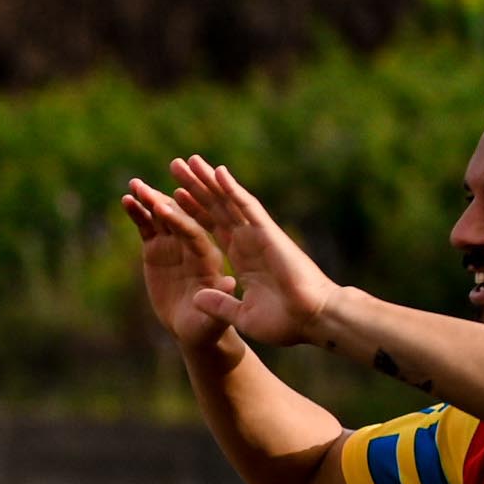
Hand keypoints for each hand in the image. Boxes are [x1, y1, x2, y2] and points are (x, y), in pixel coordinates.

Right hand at [118, 177, 233, 352]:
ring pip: (162, 217)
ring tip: (133, 184)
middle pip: (179, 218)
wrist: (195, 328)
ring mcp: (175, 245)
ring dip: (149, 199)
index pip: (194, 234)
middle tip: (146, 185)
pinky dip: (138, 213)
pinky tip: (126, 200)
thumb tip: (228, 283)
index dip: (179, 221)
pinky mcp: (159, 249)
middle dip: (163, 199)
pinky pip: (148, 227)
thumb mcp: (214, 319)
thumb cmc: (207, 327)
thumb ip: (219, 299)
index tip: (162, 207)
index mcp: (209, 259)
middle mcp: (193, 245)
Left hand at [157, 153, 340, 350]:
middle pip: (216, 208)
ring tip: (187, 161)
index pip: (212, 228)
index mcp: (242, 258)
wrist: (312, 320)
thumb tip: (196, 297)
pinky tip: (216, 172)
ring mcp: (257, 234)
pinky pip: (247, 207)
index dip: (192, 212)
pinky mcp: (268, 233)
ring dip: (208, 181)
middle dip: (195, 187)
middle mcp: (248, 241)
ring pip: (228, 201)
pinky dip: (232, 189)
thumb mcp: (242, 315)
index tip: (171, 198)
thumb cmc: (286, 321)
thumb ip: (220, 304)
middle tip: (175, 165)